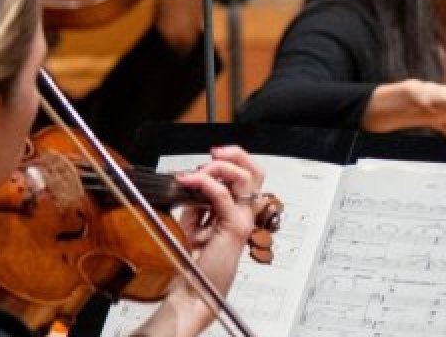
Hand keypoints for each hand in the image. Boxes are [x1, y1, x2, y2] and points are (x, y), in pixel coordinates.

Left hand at [144, 147, 265, 336]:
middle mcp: (244, 214)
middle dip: (235, 155)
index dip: (229, 162)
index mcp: (236, 212)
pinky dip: (206, 183)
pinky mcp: (235, 227)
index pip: (244, 177)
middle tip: (213, 154)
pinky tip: (190, 182)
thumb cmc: (195, 266)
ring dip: (220, 166)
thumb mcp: (191, 227)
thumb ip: (195, 206)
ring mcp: (242, 219)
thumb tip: (190, 185)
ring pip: (247, 177)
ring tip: (199, 171)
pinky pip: (224, 195)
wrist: (194, 291)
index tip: (205, 161)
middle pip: (255, 171)